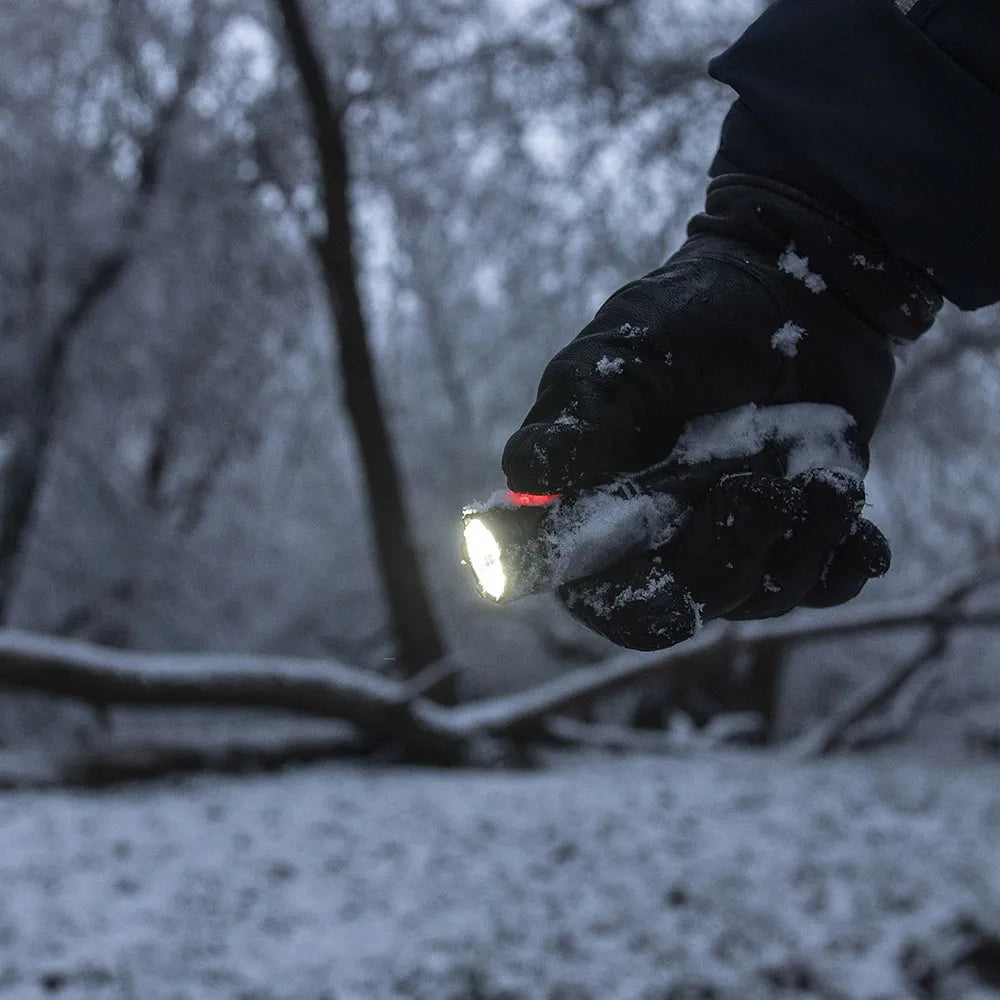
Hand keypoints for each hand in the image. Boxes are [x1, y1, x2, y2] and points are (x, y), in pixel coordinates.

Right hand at [502, 156, 939, 648]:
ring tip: (817, 466)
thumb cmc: (691, 314)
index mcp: (600, 506)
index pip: (598, 592)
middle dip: (726, 558)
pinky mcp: (798, 534)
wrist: (794, 288)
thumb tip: (524, 471)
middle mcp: (661, 538)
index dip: (623, 594)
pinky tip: (855, 519)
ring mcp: (733, 541)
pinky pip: (825, 585)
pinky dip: (844, 559)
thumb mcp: (627, 351)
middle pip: (684, 610)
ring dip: (800, 535)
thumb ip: (581, 414)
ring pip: (762, 597)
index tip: (665, 551)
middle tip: (754, 486)